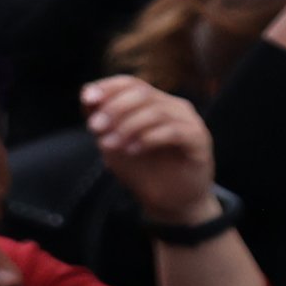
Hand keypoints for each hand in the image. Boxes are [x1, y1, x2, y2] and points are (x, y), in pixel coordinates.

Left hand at [83, 74, 220, 223]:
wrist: (169, 202)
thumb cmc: (142, 169)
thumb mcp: (113, 142)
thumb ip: (101, 119)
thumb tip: (86, 94)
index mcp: (154, 102)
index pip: (130, 83)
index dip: (108, 87)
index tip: (87, 99)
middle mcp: (174, 106)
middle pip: (142, 93)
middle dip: (114, 108)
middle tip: (95, 128)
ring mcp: (189, 121)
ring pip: (156, 111)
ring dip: (127, 126)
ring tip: (110, 144)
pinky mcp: (199, 141)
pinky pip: (174, 131)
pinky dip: (149, 138)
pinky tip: (132, 151)